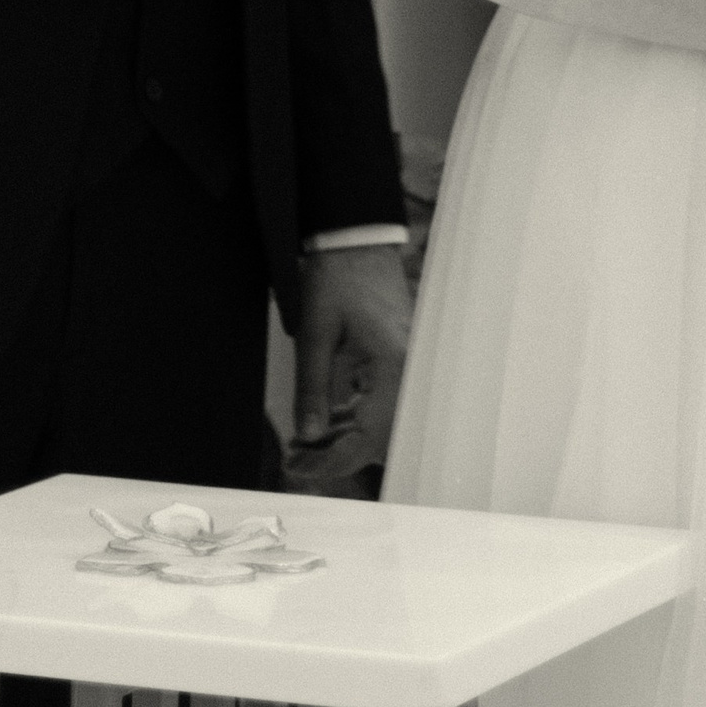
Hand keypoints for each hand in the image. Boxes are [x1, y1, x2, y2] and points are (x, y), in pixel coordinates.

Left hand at [288, 245, 411, 492]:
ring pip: (381, 428)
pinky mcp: (399, 365)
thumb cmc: (338, 278)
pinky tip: (325, 423)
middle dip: (337, 456)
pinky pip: (382, 407)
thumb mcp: (315, 332)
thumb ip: (312, 387)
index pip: (367, 439)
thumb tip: (308, 437)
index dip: (330, 462)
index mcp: (394, 368)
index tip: (295, 466)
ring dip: (345, 441)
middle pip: (379, 441)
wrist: (358, 240)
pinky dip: (355, 421)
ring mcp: (408, 370)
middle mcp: (409, 375)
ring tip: (302, 444)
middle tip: (295, 456)